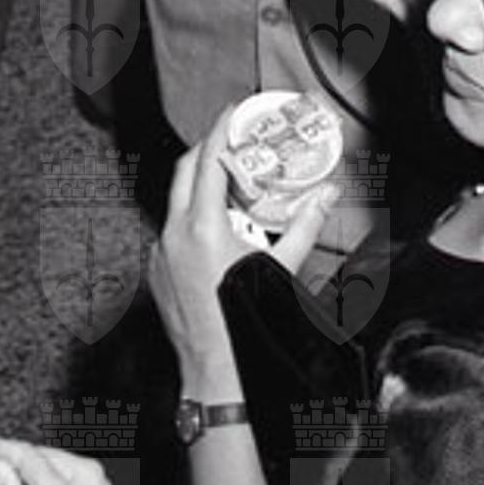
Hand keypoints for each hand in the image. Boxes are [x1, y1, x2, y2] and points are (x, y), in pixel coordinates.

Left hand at [150, 107, 335, 391]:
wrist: (216, 372)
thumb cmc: (249, 322)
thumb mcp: (281, 267)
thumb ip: (305, 225)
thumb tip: (328, 193)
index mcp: (202, 227)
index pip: (208, 162)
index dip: (220, 131)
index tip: (232, 112)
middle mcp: (173, 233)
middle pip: (184, 172)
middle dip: (206, 152)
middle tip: (232, 144)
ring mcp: (160, 253)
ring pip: (175, 202)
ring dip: (199, 188)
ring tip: (230, 189)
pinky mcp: (155, 271)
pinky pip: (170, 231)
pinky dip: (190, 220)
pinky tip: (215, 231)